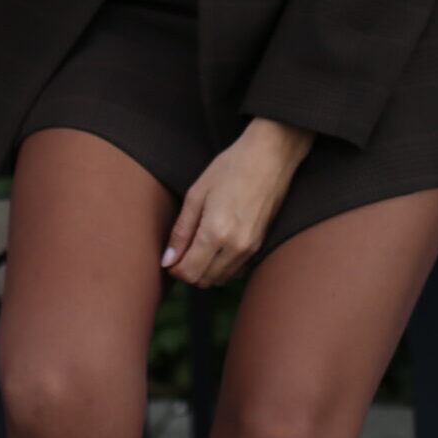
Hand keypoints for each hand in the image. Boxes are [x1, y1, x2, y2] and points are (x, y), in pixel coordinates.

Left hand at [164, 117, 313, 286]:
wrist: (269, 157)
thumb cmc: (231, 168)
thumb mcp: (196, 194)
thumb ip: (181, 231)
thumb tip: (168, 260)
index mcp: (216, 233)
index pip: (190, 273)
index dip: (175, 270)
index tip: (169, 259)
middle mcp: (235, 247)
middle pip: (205, 280)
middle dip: (189, 271)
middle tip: (182, 251)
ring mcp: (251, 248)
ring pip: (222, 279)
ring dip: (206, 271)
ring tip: (199, 246)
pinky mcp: (261, 245)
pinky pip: (237, 271)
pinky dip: (224, 267)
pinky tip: (218, 247)